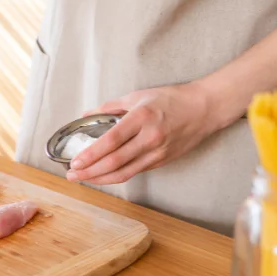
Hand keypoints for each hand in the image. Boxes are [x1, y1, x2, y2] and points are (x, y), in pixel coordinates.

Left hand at [67, 82, 226, 184]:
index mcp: (141, 118)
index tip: (75, 161)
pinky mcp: (161, 162)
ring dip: (100, 179)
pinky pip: (133, 172)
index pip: (110, 141)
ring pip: (123, 173)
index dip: (91, 154)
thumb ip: (110, 107)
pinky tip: (102, 176)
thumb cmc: (171, 99)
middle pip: (114, 162)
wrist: (204, 109)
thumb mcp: (138, 96)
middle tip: (72, 174)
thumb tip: (86, 114)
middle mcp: (149, 138)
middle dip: (90, 172)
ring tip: (82, 178)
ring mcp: (156, 153)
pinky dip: (115, 175)